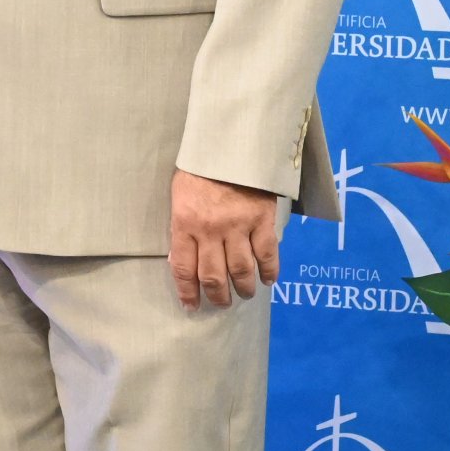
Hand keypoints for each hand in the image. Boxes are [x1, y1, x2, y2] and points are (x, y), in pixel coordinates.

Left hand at [168, 169, 279, 310]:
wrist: (230, 145)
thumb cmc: (200, 170)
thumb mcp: (179, 195)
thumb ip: (181, 227)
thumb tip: (182, 259)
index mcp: (185, 223)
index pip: (183, 268)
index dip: (187, 291)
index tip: (191, 305)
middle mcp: (210, 230)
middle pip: (214, 275)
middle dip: (217, 296)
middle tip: (221, 303)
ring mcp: (238, 226)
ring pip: (241, 270)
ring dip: (244, 288)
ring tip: (244, 294)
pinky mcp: (261, 220)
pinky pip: (267, 254)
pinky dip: (269, 271)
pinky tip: (267, 280)